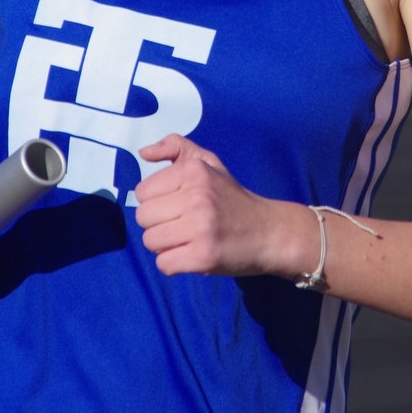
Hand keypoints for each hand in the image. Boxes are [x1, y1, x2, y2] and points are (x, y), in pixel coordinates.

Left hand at [134, 135, 298, 277]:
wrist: (269, 232)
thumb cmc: (232, 198)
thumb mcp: (209, 163)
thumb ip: (177, 148)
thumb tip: (144, 152)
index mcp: (194, 171)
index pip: (143, 192)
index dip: (156, 201)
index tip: (177, 205)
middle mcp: (197, 197)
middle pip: (143, 218)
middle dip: (158, 224)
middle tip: (182, 225)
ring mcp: (201, 228)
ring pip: (150, 241)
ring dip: (164, 245)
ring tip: (186, 240)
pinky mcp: (204, 256)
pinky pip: (163, 264)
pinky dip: (173, 264)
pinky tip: (191, 255)